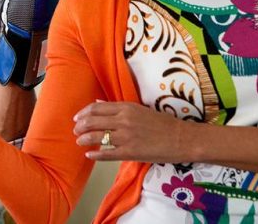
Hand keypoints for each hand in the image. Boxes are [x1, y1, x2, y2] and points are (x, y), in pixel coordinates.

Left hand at [72, 101, 194, 163]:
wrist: (181, 139)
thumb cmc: (162, 123)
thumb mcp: (139, 109)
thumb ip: (117, 107)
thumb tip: (97, 103)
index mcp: (126, 108)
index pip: (96, 108)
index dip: (83, 113)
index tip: (77, 118)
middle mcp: (123, 120)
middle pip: (92, 121)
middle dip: (80, 126)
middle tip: (75, 131)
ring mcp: (126, 137)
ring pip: (96, 137)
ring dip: (84, 139)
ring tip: (80, 141)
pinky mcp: (130, 152)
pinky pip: (106, 153)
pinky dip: (95, 154)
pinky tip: (89, 154)